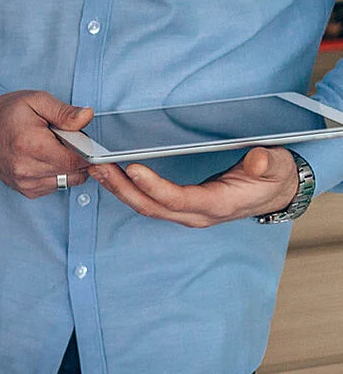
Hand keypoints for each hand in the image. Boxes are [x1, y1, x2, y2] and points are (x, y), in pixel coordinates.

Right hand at [0, 90, 93, 197]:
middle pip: (75, 172)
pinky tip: (46, 159)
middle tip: (66, 139)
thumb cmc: (6, 114)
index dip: (88, 152)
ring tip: (54, 148)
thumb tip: (87, 117)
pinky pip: (55, 186)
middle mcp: (27, 170)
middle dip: (78, 156)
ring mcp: (25, 183)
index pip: (75, 160)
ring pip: (68, 181)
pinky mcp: (26, 190)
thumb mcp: (36, 101)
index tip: (87, 142)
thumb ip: (64, 112)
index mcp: (31, 146)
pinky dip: (58, 173)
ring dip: (69, 166)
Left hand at [88, 146, 300, 227]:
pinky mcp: (179, 208)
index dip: (154, 186)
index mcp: (216, 204)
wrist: (275, 193)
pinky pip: (148, 202)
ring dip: (118, 188)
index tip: (133, 168)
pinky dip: (127, 189)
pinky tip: (112, 174)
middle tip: (99, 166)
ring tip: (97, 169)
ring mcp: (185, 213)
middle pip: (150, 206)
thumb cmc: (273, 178)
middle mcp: (195, 214)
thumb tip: (258, 160)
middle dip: (122, 188)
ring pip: (144, 206)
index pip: (177, 199)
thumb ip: (268, 163)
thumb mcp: (277, 166)